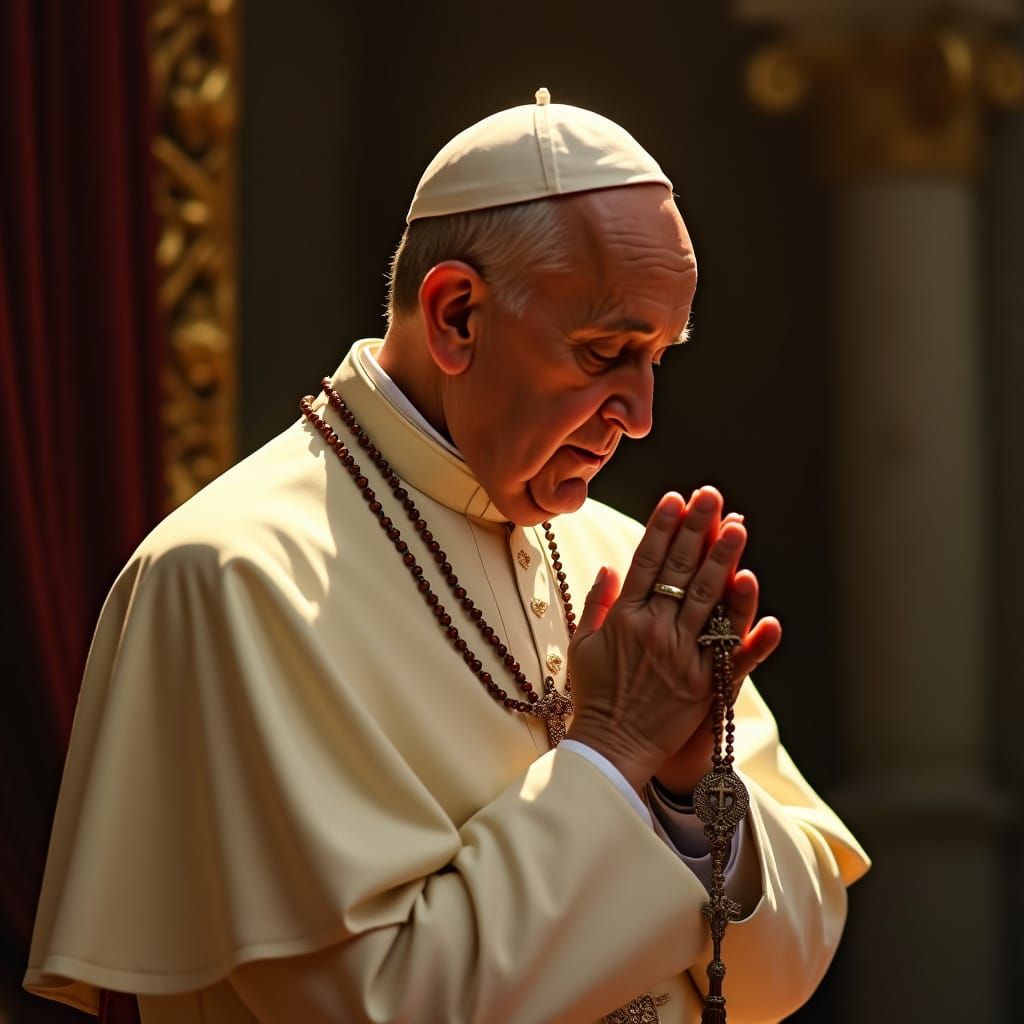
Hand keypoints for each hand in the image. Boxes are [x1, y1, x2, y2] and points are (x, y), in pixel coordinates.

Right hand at [566, 487, 774, 791]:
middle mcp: (654, 630)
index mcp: (624, 619)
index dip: (661, 528)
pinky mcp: (704, 682)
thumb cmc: (593, 696)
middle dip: (696, 528)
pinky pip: (731, 646)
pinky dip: (747, 619)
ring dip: (722, 557)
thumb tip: (609, 568)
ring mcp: (681, 655)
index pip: (646, 562)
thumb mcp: (582, 645)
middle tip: (711, 496)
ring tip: (736, 525)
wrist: (610, 747)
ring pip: (708, 597)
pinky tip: (754, 589)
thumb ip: (596, 604)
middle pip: (680, 570)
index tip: (674, 498)